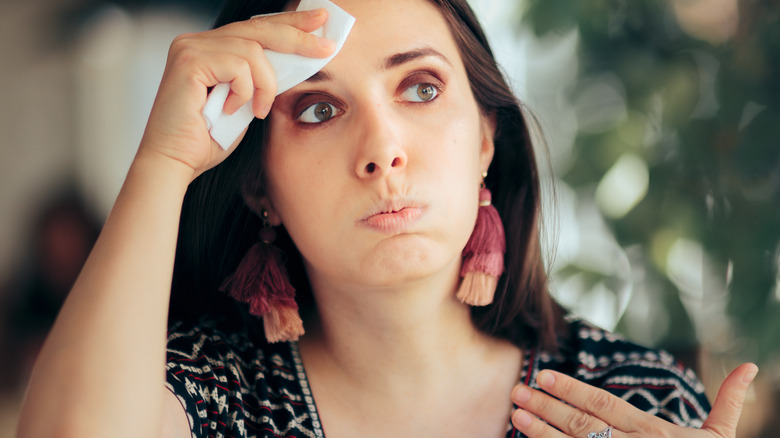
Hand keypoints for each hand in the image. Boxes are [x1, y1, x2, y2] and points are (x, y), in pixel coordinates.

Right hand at [139, 8, 334, 179]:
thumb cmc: (207, 139)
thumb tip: (296, 60)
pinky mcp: (188, 60)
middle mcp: (196, 41)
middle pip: (259, 28)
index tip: (320, 22)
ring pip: (253, 51)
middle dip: (298, 37)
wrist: (176, 163)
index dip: (290, 23)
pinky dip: (245, 91)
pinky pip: (238, 66)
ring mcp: (190, 47)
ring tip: (258, 110)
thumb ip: (261, 78)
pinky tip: (232, 109)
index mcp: (209, 48)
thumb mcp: (246, 101)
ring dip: (265, 85)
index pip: (255, 28)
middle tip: (325, 47)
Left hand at [510, 363, 757, 437]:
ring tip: (516, 417)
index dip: (572, 389)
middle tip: (517, 392)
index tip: (544, 377)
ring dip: (542, 433)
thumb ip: (729, 403)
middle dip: (547, 407)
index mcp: (653, 434)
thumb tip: (752, 367)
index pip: (604, 405)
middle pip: (582, 424)